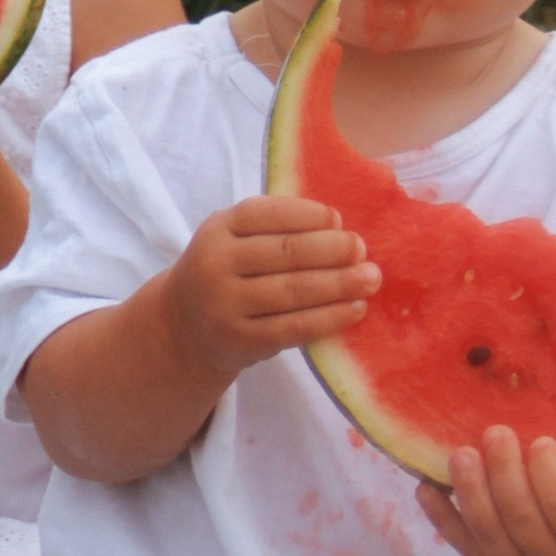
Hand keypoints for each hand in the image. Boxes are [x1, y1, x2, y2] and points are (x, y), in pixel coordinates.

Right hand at [167, 194, 377, 380]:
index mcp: (218, 228)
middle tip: (362, 250)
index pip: (268, 214)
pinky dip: (329, 318)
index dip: (309, 215)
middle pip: (286, 253)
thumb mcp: (234, 237)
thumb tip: (339, 226)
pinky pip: (293, 328)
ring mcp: (225, 305)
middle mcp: (216, 264)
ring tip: (370, 278)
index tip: (339, 220)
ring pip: (293, 291)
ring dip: (339, 284)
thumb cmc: (227, 270)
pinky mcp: (241, 341)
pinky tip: (354, 309)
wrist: (185, 325)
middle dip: (332, 250)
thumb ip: (275, 227)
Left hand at [418, 427, 555, 555]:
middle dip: (504, 474)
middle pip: (521, 520)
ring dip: (471, 492)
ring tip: (460, 454)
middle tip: (495, 433)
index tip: (542, 442)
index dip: (549, 475)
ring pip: (489, 536)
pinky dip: (444, 519)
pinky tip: (426, 488)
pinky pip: (467, 549)